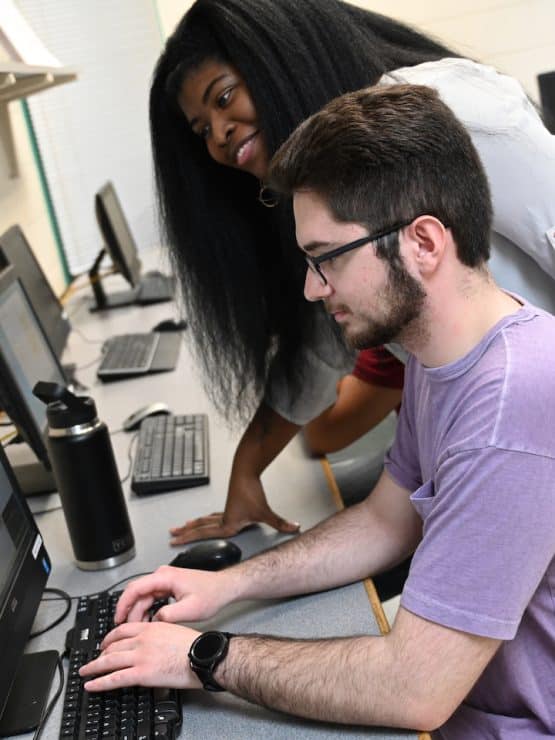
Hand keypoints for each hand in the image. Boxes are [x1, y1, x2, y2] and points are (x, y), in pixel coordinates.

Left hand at [79, 621, 200, 691]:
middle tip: (93, 660)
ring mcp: (140, 656)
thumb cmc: (194, 646)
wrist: (201, 656)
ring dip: (94, 667)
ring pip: (109, 660)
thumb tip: (152, 643)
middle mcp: (142, 639)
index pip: (122, 630)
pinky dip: (100, 682)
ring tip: (85, 672)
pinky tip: (92, 685)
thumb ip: (158, 634)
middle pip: (113, 645)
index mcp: (151, 627)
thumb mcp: (173, 630)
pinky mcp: (142, 673)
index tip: (105, 643)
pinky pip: (115, 678)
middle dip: (100, 654)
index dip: (109, 637)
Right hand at [113, 566, 230, 624]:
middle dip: (129, 611)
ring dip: (139, 613)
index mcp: (165, 577)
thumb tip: (153, 622)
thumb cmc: (212, 594)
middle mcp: (163, 576)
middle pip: (137, 593)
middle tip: (125, 629)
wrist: (224, 587)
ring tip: (138, 630)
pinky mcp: (168, 587)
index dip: (123, 604)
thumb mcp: (190, 609)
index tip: (117, 618)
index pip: (135, 588)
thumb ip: (169, 616)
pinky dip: (147, 610)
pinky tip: (148, 623)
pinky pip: (151, 598)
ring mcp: (165, 580)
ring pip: (143, 597)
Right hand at [169, 475, 299, 544]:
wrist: (246, 471)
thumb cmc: (251, 491)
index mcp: (228, 524)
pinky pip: (213, 515)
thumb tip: (294, 528)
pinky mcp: (229, 503)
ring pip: (204, 520)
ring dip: (193, 525)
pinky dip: (205, 519)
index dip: (188, 538)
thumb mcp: (265, 512)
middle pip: (200, 527)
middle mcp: (223, 518)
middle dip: (185, 533)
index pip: (204, 534)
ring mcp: (225, 510)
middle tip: (172, 536)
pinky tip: (205, 519)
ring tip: (182, 528)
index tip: (176, 542)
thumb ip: (280, 522)